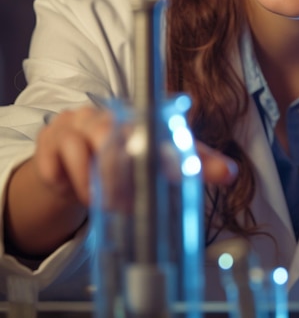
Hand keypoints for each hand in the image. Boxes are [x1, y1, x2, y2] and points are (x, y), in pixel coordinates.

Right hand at [5, 105, 237, 256]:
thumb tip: (231, 173)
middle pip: (107, 134)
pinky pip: (52, 164)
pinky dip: (63, 183)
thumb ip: (195, 163)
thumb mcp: (162, 158)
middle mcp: (106, 113)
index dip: (157, 146)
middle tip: (122, 204)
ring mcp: (74, 123)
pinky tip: (72, 188)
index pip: (150, 122)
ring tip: (101, 202)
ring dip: (89, 184)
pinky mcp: (48, 140)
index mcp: (138, 114)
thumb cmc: (128, 155)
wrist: (77, 159)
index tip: (168, 167)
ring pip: (77, 149)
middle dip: (115, 173)